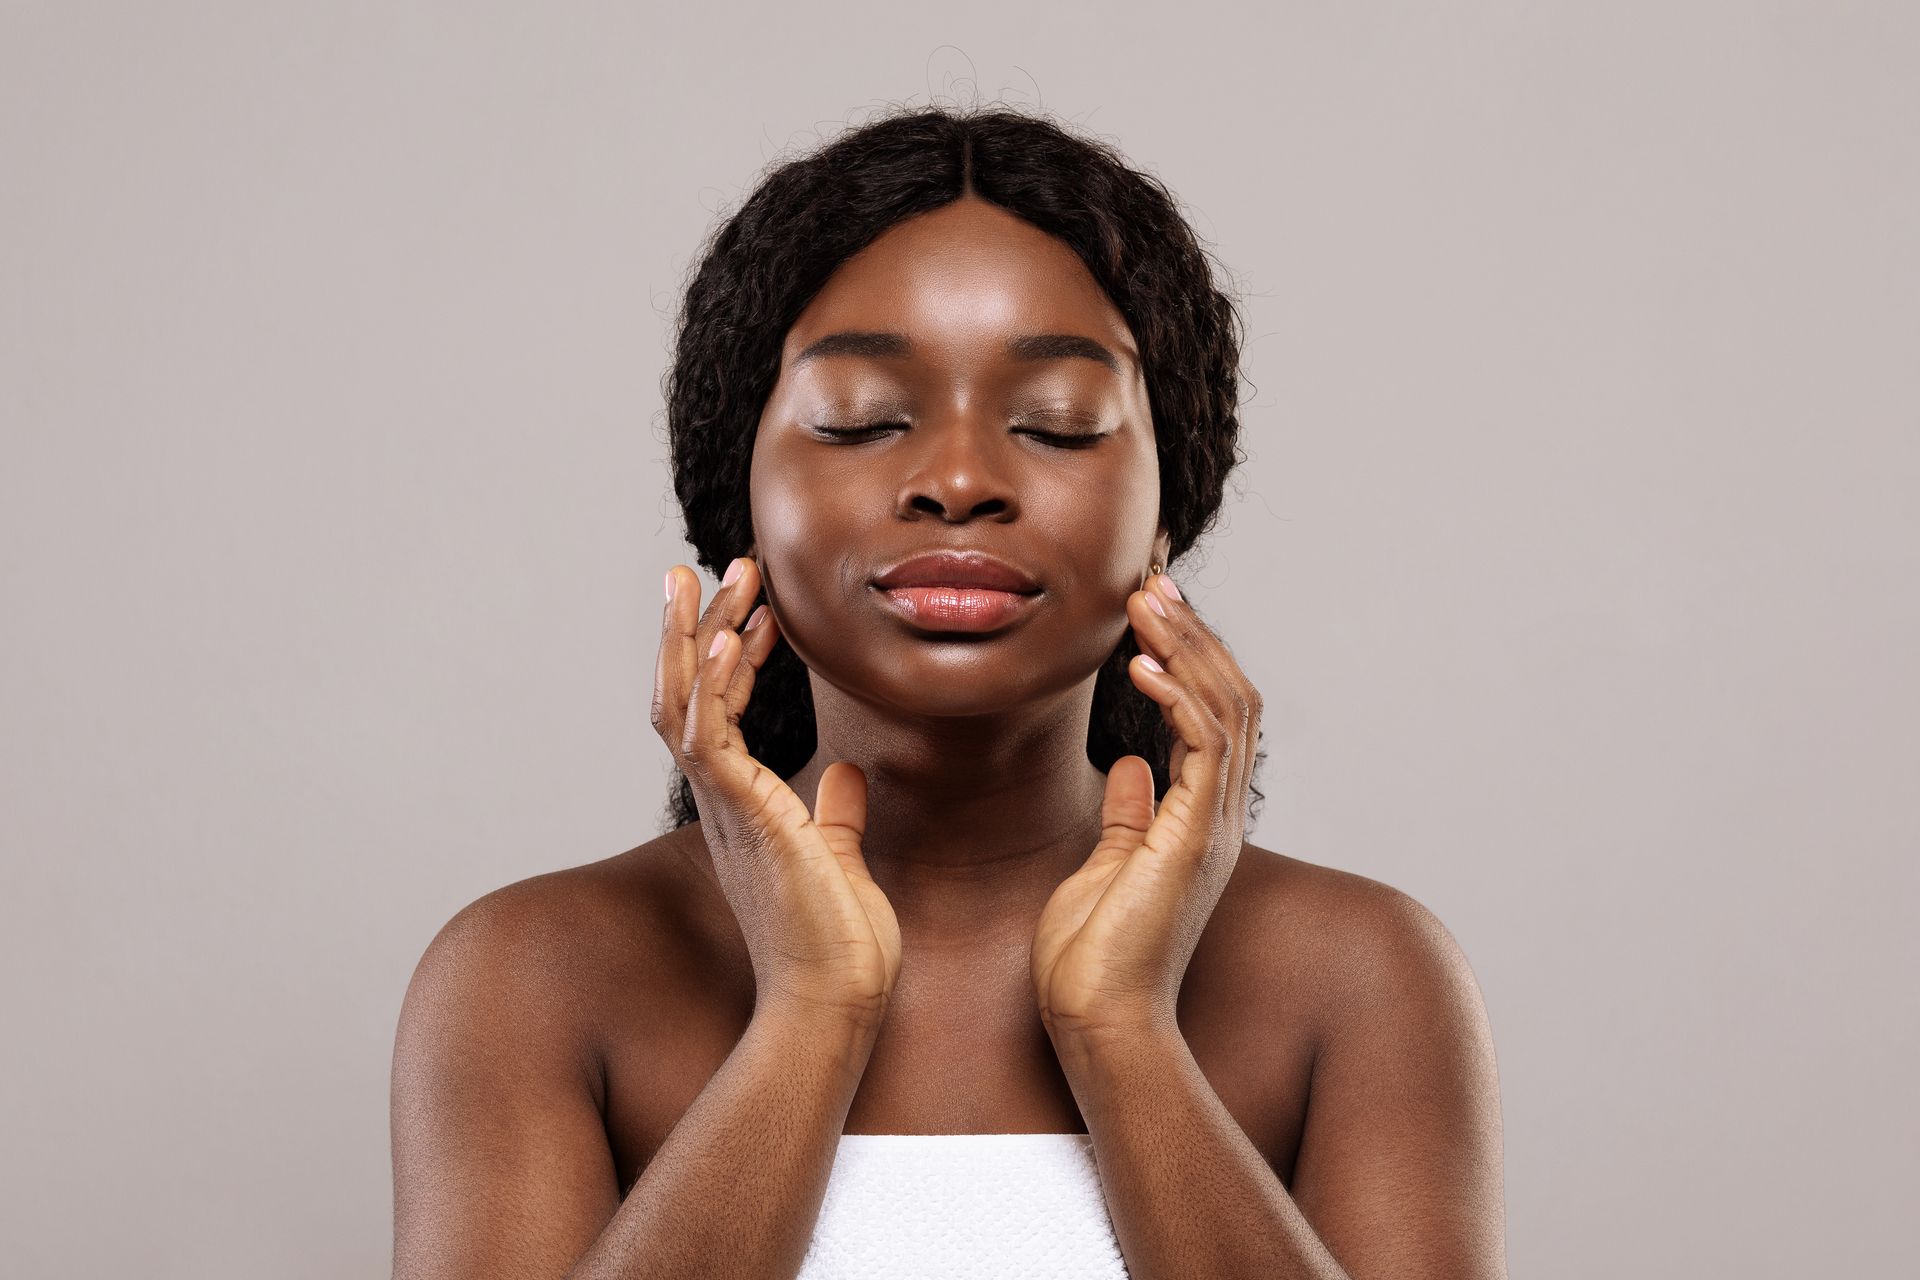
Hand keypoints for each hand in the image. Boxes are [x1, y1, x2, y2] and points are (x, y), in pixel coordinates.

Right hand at [654, 556, 901, 1030]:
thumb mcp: (842, 857)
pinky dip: (711, 680)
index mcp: (742, 806)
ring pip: (682, 702)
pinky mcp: (740, 814)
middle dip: (695, 626)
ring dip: (693, 634)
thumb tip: (849, 774)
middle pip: (684, 694)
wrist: (836, 1003)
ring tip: (704, 574)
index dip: (731, 656)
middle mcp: (721, 801)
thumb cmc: (840, 946)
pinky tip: (726, 632)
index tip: (758, 609)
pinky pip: (708, 733)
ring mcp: (724, 806)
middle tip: (711, 567)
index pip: (719, 712)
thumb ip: (839, 814)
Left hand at [1030, 572, 1259, 1043]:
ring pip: (1226, 709)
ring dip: (1186, 647)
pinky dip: (1177, 697)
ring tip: (1147, 598)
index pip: (1209, 712)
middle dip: (1193, 631)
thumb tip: (1129, 766)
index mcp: (1196, 816)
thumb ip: (1128, 813)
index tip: (1149, 604)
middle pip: (1229, 696)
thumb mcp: (1107, 865)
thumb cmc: (1092, 956)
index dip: (1186, 652)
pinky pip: (1204, 748)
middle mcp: (1216, 814)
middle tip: (1153, 579)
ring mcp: (1212, 826)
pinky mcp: (1195, 838)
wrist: (1098, 1019)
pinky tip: (1141, 662)